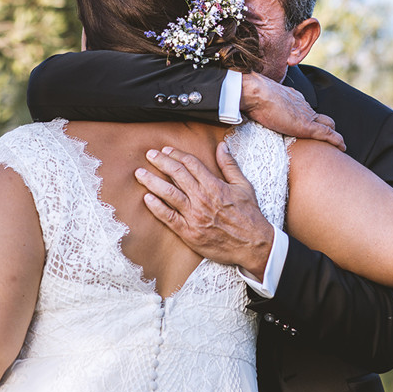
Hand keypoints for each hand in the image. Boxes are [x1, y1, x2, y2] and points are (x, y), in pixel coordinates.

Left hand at [136, 143, 274, 277]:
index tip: (166, 150)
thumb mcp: (244, 186)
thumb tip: (222, 147)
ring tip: (140, 174)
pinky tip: (146, 199)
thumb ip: (230, 166)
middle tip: (149, 155)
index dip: (176, 155)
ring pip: (168, 193)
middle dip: (160, 162)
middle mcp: (202, 198)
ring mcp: (194, 216)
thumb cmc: (249, 215)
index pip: (190, 164)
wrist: (252, 244)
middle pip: (176, 174)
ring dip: (152, 181)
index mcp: (214, 185)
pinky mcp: (189, 232)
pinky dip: (156, 207)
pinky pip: (168, 217)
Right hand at [241, 73, 345, 150]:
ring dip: (332, 135)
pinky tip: (342, 147)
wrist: (255, 93)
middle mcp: (302, 105)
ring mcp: (306, 115)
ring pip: (327, 124)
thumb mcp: (260, 101)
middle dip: (325, 126)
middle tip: (327, 138)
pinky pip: (328, 134)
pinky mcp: (307, 126)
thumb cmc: (252, 96)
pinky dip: (336, 140)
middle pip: (320, 116)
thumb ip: (261, 107)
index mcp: (292, 98)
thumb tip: (249, 113)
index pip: (306, 109)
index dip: (310, 118)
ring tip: (337, 146)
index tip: (309, 126)